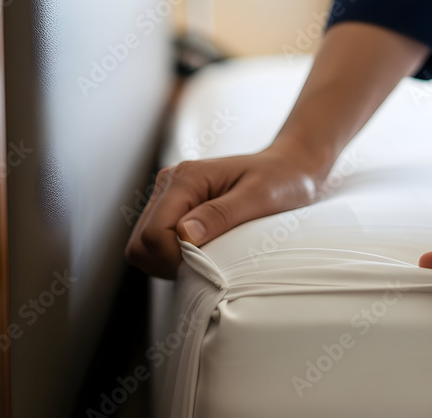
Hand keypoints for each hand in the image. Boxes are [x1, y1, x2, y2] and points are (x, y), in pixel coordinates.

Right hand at [125, 145, 326, 278]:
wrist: (290, 167)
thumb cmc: (282, 180)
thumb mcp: (260, 197)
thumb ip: (221, 214)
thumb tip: (184, 235)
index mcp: (185, 178)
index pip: (154, 234)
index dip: (176, 258)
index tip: (210, 263)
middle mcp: (168, 184)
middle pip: (141, 244)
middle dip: (169, 263)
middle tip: (208, 264)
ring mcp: (168, 197)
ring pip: (143, 247)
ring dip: (169, 263)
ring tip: (207, 258)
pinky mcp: (174, 209)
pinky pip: (156, 245)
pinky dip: (173, 258)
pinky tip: (203, 253)